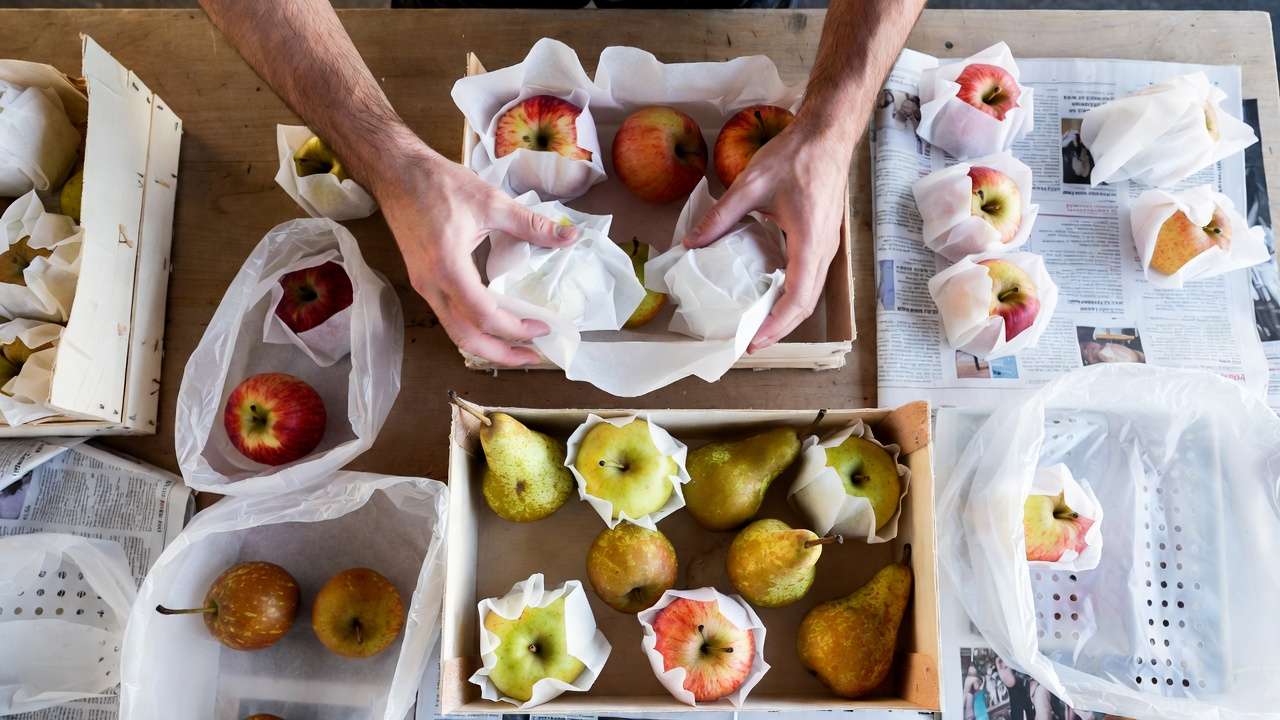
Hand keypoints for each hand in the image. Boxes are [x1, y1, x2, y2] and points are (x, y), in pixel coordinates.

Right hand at [372, 140, 577, 365]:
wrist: (395, 171)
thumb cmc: (438, 183)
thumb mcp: (491, 202)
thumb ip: (532, 225)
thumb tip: (569, 237)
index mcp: (448, 267)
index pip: (484, 315)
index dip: (515, 328)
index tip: (542, 326)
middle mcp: (431, 284)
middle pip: (465, 338)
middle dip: (501, 354)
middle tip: (533, 357)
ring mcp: (423, 285)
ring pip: (454, 331)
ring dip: (486, 345)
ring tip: (518, 347)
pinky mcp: (422, 280)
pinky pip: (448, 316)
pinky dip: (473, 328)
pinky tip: (495, 323)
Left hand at [682, 117, 853, 352]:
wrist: (826, 135)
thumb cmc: (795, 156)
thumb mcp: (750, 185)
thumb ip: (721, 217)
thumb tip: (692, 244)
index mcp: (809, 240)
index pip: (798, 297)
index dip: (776, 325)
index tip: (753, 341)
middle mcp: (824, 249)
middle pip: (806, 303)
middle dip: (779, 328)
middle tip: (749, 343)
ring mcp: (827, 245)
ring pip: (810, 292)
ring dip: (785, 313)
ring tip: (758, 326)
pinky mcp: (822, 239)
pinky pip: (810, 276)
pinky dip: (790, 294)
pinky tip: (768, 294)